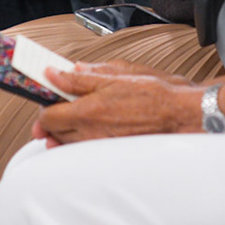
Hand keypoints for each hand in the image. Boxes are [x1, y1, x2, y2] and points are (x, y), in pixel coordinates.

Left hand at [31, 64, 202, 145]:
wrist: (180, 114)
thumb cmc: (153, 93)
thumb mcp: (114, 74)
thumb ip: (80, 77)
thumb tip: (56, 73)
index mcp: (87, 111)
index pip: (47, 117)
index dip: (44, 105)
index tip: (47, 95)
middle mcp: (90, 133)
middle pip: (53, 132)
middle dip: (51, 118)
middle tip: (58, 102)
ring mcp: (100, 146)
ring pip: (67, 142)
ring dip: (63, 129)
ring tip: (70, 115)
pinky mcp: (110, 152)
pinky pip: (84, 148)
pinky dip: (79, 138)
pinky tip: (86, 127)